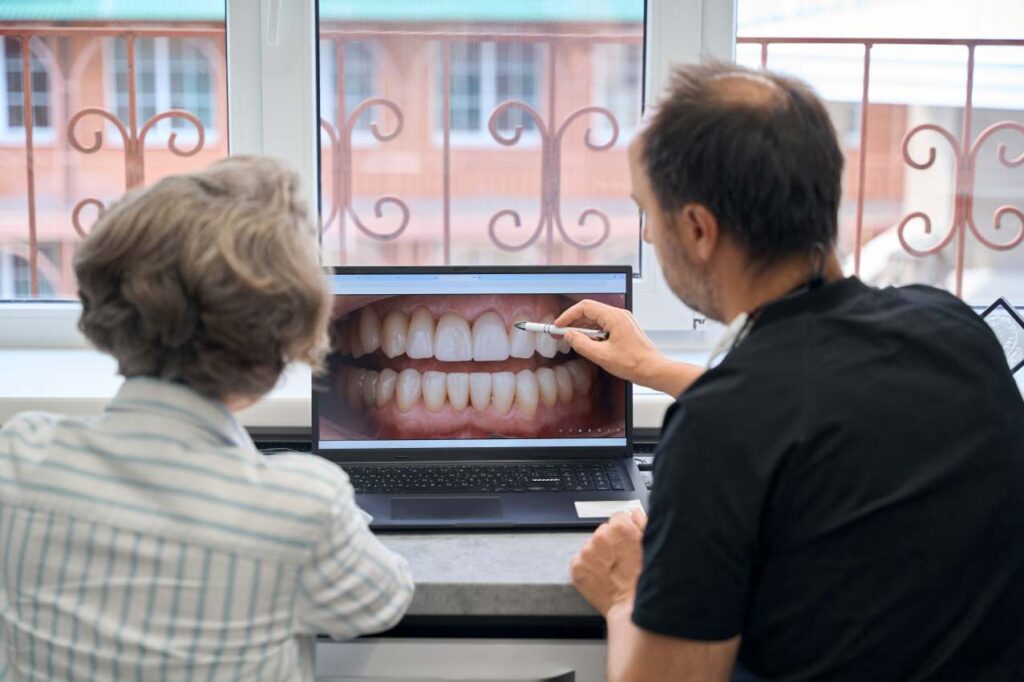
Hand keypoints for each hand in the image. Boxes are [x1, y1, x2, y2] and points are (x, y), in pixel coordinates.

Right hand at [555, 300, 701, 394]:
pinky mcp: (624, 328)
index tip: (559, 325)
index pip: (585, 307)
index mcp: (614, 317)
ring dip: (583, 328)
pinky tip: (589, 343)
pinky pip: (604, 325)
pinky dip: (593, 332)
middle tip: (562, 333)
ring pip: (597, 318)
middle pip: (590, 311)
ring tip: (573, 340)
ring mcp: (623, 321)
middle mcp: (619, 315)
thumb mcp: (601, 355)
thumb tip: (569, 335)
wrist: (653, 370)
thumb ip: (581, 344)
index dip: (568, 315)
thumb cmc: (634, 363)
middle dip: (574, 321)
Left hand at [570, 508, 647, 615]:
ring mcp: (586, 553)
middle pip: (603, 532)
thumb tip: (634, 513)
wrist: (631, 609)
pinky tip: (602, 576)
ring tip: (613, 571)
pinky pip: (580, 561)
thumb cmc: (646, 580)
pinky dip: (588, 567)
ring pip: (591, 546)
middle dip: (610, 542)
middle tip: (621, 560)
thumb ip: (643, 523)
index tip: (627, 543)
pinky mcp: (576, 568)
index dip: (624, 531)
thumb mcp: (652, 546)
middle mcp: (600, 537)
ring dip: (599, 555)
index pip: (618, 518)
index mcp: (620, 528)